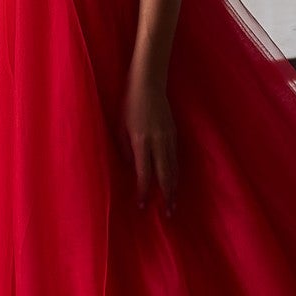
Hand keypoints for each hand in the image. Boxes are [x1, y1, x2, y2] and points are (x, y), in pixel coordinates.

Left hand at [122, 67, 178, 212]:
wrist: (150, 82)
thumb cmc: (129, 103)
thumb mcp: (120, 126)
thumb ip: (125, 149)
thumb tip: (133, 168)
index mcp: (142, 140)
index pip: (144, 173)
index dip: (144, 191)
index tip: (142, 206)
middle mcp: (158, 141)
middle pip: (165, 175)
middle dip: (166, 195)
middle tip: (168, 213)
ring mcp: (169, 137)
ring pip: (174, 167)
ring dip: (174, 186)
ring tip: (173, 202)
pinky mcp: (174, 133)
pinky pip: (176, 157)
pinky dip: (175, 172)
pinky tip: (174, 181)